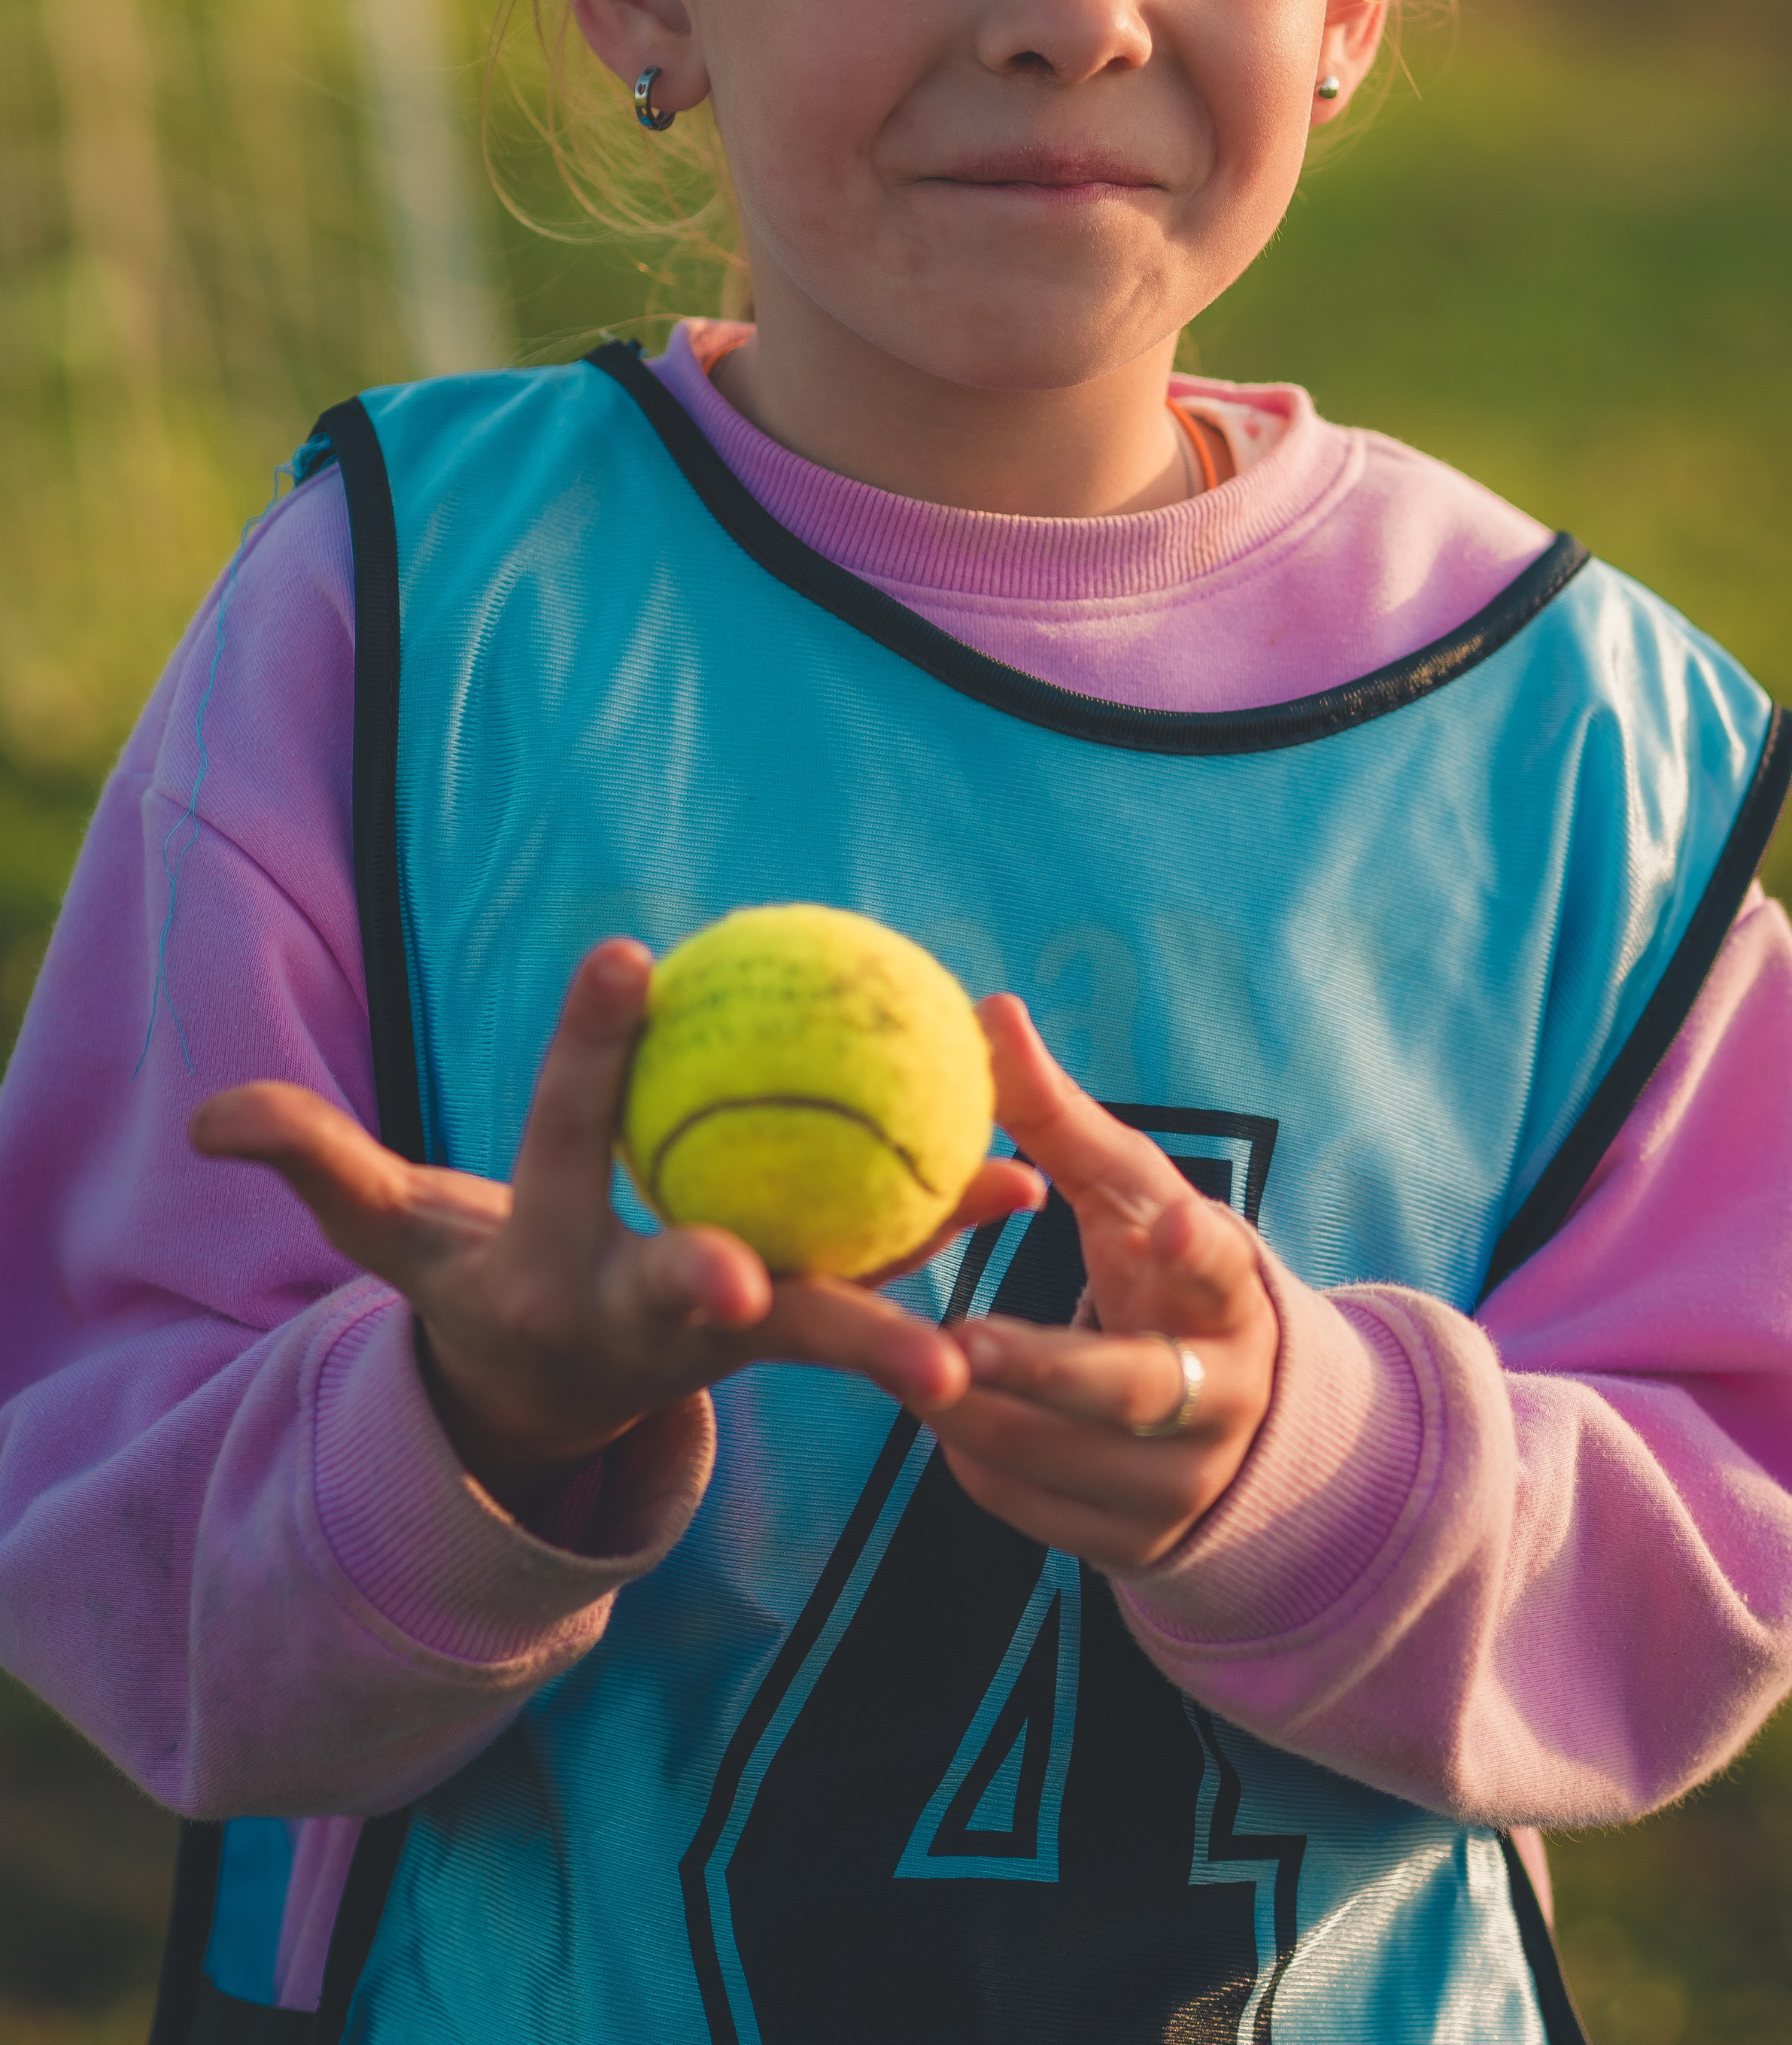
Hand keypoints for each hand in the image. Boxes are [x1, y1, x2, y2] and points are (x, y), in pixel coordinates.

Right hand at [191, 940, 1042, 1514]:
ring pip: (826, 1306)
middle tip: (765, 1278)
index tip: (626, 956)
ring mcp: (737, 1337)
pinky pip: (880, 1273)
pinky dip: (946, 1229)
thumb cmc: (472, 1282)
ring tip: (1002, 1202)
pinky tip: (1019, 1176)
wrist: (557, 1396)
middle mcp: (649, 1316)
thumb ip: (317, 1165)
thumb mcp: (393, 1235)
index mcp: (547, 1270)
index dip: (586, 1054)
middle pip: (699, 1294)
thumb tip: (212, 1116)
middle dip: (732, 1293)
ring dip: (913, 1270)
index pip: (565, 1144)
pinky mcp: (801, 1326)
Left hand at [929, 996, 1279, 1572]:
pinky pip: (1031, 1508)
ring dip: (974, 1412)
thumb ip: (1059, 1116)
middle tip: (959, 1336)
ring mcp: (1182, 1483)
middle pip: (1134, 1390)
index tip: (1172, 1224)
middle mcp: (1222, 1397)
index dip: (1200, 1251)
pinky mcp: (1133, 1544)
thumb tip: (990, 1007)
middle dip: (1045, 1366)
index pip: (1226, 1271)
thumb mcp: (1128, 1196)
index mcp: (1232, 1297)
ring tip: (902, 1361)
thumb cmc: (1160, 1270)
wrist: (1234, 1422)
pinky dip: (974, 1460)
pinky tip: (934, 1411)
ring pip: (1065, 1458)